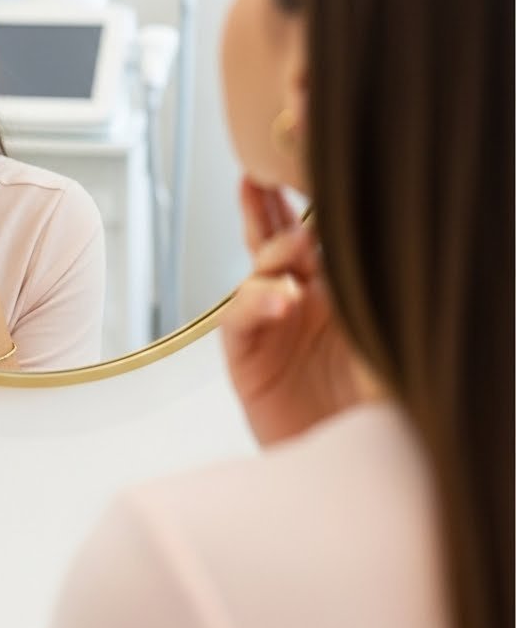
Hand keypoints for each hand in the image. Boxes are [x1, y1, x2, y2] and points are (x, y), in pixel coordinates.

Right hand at [221, 178, 370, 445]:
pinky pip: (239, 314)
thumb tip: (344, 225)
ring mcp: (275, 326)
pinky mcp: (247, 358)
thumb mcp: (388, 326)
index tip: (297, 153)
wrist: (362, 474)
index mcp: (345, 287)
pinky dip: (256, 301)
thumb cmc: (386, 406)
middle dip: (269, 203)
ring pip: (258, 267)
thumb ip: (368, 274)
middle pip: (280, 237)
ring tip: (294, 248)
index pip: (321, 229)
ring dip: (272, 250)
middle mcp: (308, 300)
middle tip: (263, 174)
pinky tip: (281, 300)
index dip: (305, 193)